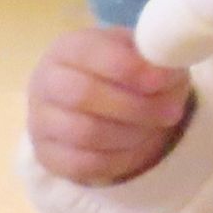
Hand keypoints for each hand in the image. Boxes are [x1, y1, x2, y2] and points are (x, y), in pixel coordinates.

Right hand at [28, 26, 194, 186]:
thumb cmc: (126, 72)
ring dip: (131, 134)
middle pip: (83, 95)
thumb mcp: (144, 56)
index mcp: (69, 48)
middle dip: (136, 107)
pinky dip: (118, 158)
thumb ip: (155, 60)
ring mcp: (41, 120)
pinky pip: (84, 164)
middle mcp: (46, 81)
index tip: (162, 81)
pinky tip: (136, 147)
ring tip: (155, 128)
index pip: (90, 54)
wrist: (99, 104)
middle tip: (171, 113)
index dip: (129, 69)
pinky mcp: (47, 155)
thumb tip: (165, 74)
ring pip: (85, 133)